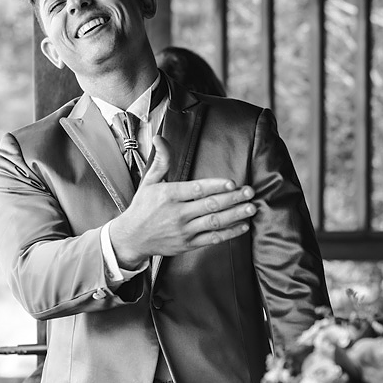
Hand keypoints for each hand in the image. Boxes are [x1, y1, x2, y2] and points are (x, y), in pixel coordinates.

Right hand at [111, 136, 255, 267]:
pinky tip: (242, 226)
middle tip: (250, 192)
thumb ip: (161, 160)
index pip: (196, 190)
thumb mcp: (149, 181)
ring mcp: (184, 231)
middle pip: (209, 205)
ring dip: (235, 215)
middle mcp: (177, 214)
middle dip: (232, 199)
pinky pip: (212, 239)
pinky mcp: (188, 245)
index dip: (215, 186)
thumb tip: (159, 138)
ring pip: (213, 222)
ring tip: (251, 208)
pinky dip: (229, 233)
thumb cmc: (142, 207)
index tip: (232, 182)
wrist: (131, 238)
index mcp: (168, 195)